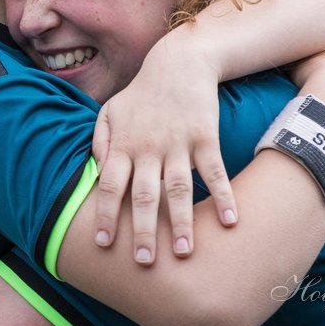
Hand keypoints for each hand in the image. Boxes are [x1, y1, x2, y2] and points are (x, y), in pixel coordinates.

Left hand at [92, 37, 236, 264]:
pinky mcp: (205, 137)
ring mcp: (178, 144)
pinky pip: (214, 172)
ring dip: (183, 223)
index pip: (110, 186)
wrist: (179, 62)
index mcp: (123, 145)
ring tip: (186, 253)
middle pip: (145, 195)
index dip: (106, 214)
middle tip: (145, 262)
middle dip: (144, 230)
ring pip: (179, 189)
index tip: (103, 243)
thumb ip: (99, 142)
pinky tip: (229, 221)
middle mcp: (148, 148)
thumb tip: (94, 174)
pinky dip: (223, 196)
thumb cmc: (141, 93)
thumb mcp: (110, 111)